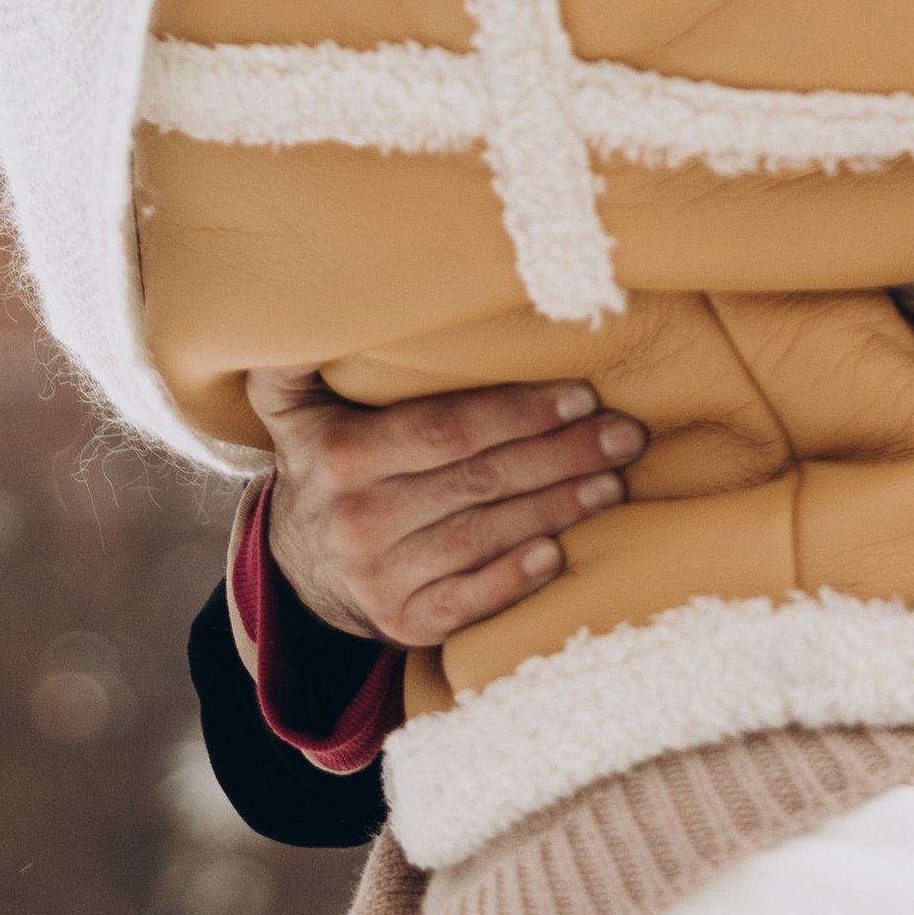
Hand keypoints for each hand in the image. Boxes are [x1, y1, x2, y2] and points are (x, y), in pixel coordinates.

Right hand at [243, 365, 645, 647]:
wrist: (295, 569)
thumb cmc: (320, 463)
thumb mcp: (288, 403)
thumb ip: (297, 352)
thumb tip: (308, 291)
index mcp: (342, 456)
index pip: (447, 428)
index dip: (518, 412)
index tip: (581, 396)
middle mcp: (359, 520)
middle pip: (479, 480)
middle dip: (561, 455)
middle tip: (624, 435)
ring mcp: (381, 578)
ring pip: (485, 536)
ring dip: (558, 508)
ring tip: (614, 482)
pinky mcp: (404, 623)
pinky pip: (468, 603)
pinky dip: (515, 579)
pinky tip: (558, 554)